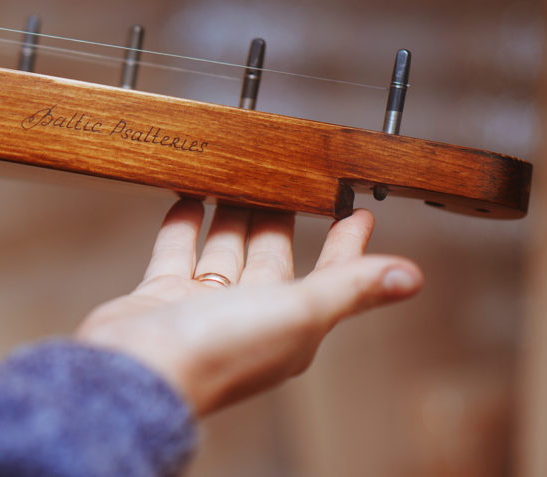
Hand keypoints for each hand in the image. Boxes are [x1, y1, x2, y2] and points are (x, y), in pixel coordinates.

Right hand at [75, 199, 422, 415]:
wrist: (135, 373)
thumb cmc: (216, 351)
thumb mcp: (298, 312)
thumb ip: (349, 289)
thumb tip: (411, 277)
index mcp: (290, 324)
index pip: (328, 274)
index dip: (345, 244)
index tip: (358, 211)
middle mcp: (248, 315)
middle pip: (271, 256)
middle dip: (280, 216)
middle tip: (286, 175)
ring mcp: (202, 307)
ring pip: (224, 249)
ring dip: (231, 215)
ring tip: (237, 177)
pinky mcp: (162, 298)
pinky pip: (177, 253)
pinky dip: (183, 225)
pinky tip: (187, 198)